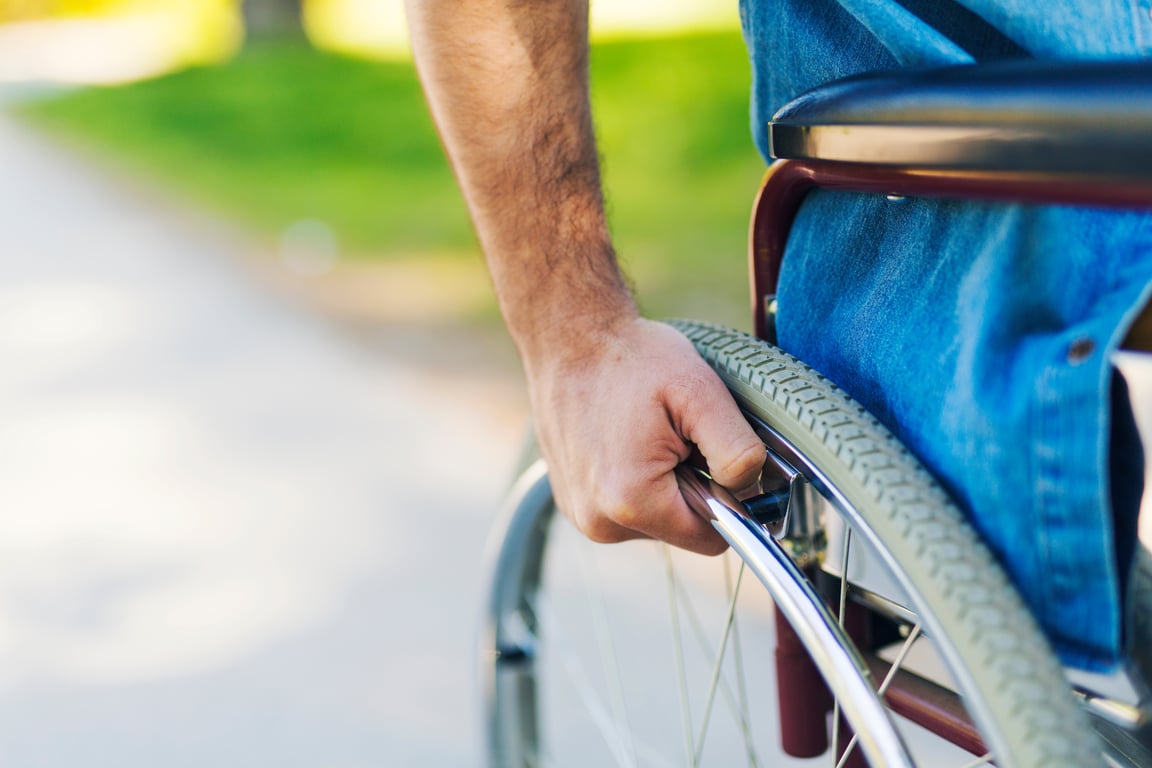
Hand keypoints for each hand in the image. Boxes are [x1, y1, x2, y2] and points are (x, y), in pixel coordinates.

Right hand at [526, 317, 765, 554]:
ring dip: (663, 482)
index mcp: (631, 501)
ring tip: (646, 432)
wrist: (568, 337)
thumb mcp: (700, 392)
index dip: (726, 497)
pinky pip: (625, 508)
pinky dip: (635, 478)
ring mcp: (579, 514)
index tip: (710, 452)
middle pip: (680, 529)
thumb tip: (750, 490)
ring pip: (654, 519)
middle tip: (675, 434)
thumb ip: (738, 450)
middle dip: (691, 486)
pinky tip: (624, 439)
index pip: (711, 538)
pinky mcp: (570, 502)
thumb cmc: (632, 359)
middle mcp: (599, 521)